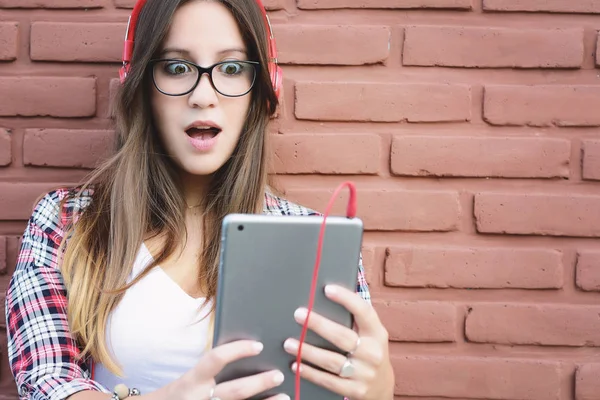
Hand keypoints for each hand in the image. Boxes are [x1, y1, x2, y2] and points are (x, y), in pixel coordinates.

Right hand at [165, 340, 288, 399]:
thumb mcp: (191, 379)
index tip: (258, 345)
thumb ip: (212, 370)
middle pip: (235, 390)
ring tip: (284, 396)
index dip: (238, 350)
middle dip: (260, 383)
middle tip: (279, 375)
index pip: (215, 358)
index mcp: (193, 380)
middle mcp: (200, 398)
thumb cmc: (181, 394)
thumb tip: (249, 354)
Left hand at [283, 285, 393, 399]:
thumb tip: (327, 293)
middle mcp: (373, 353)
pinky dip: (310, 373)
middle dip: (319, 325)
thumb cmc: (368, 351)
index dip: (346, 299)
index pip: (364, 312)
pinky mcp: (356, 390)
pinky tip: (296, 365)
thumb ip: (355, 318)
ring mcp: (365, 373)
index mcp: (377, 333)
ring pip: (332, 361)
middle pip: (343, 337)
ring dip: (308, 351)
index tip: (327, 289)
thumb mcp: (370, 334)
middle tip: (299, 314)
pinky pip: (328, 381)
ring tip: (288, 343)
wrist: (382, 387)